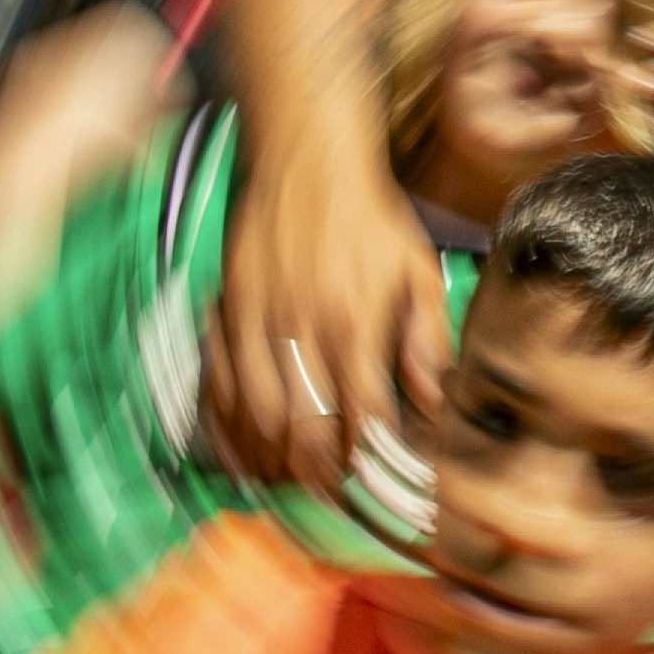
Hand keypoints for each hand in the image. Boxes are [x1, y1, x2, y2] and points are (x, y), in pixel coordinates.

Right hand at [208, 129, 447, 489]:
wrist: (306, 159)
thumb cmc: (368, 217)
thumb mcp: (417, 271)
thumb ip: (425, 340)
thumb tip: (435, 402)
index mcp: (356, 321)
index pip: (362, 416)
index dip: (367, 460)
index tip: (372, 481)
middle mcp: (303, 327)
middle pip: (304, 429)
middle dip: (317, 475)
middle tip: (328, 494)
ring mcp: (257, 320)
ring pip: (257, 416)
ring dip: (272, 459)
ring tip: (289, 478)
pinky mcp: (226, 309)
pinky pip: (217, 383)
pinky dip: (227, 425)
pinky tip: (241, 447)